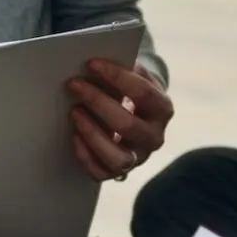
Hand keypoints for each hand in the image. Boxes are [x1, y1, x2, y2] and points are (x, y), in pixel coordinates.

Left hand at [67, 60, 173, 183]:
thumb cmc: (133, 95)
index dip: (117, 77)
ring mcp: (137, 158)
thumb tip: (97, 63)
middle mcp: (154, 137)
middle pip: (127, 125)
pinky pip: (100, 172)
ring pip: (117, 157)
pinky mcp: (117, 173)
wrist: (138, 120)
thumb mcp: (137, 79)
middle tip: (74, 84)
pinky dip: (85, 156)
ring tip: (74, 111)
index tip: (92, 64)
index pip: (143, 93)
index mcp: (162, 110)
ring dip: (92, 133)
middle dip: (98, 102)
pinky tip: (74, 136)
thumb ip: (127, 70)